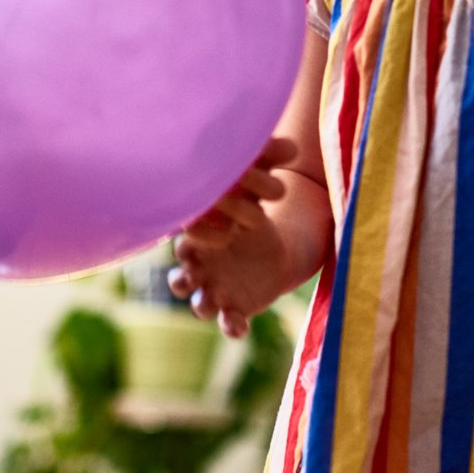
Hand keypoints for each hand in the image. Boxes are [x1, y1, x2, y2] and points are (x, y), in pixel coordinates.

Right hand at [169, 136, 295, 337]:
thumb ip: (266, 169)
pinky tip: (239, 327)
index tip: (206, 234)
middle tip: (188, 277)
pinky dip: (231, 326)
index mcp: (200, 236)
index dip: (192, 239)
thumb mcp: (256, 191)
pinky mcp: (234, 308)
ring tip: (208, 305)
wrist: (266, 246)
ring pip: (198, 303)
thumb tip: (293, 145)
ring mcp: (214, 289)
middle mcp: (200, 266)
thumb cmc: (251, 211)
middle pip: (180, 277)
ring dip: (201, 304)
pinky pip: (228, 322)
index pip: (185, 239)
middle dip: (182, 279)